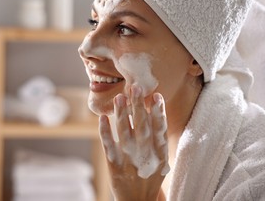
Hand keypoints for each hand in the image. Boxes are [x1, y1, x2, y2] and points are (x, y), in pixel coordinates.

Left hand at [99, 84, 168, 200]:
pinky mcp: (114, 166)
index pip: (160, 130)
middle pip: (142, 127)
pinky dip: (105, 131)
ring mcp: (129, 161)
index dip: (158, 112)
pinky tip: (103, 118)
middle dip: (138, 106)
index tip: (156, 95)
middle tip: (135, 87)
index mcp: (160, 154)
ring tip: (119, 97)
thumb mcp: (161, 160)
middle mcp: (146, 156)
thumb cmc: (150, 176)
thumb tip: (151, 110)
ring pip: (124, 133)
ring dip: (121, 114)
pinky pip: (108, 146)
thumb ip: (157, 139)